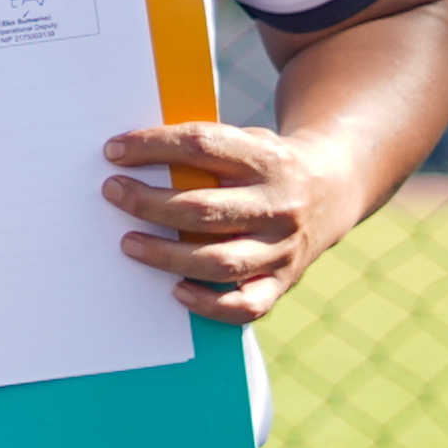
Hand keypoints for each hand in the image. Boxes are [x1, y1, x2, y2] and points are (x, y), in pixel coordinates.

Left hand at [105, 117, 366, 323]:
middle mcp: (278, 205)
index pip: (203, 145)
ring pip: (219, 262)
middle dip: (149, 203)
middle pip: (203, 210)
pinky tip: (176, 290)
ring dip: (166, 256)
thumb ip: (203, 150)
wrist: (334, 188)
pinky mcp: (283, 281)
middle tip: (113, 193)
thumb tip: (128, 155)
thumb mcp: (247, 141)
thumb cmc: (266, 164)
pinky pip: (245, 306)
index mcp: (266, 159)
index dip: (154, 146)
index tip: (114, 150)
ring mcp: (283, 248)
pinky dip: (208, 304)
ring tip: (128, 243)